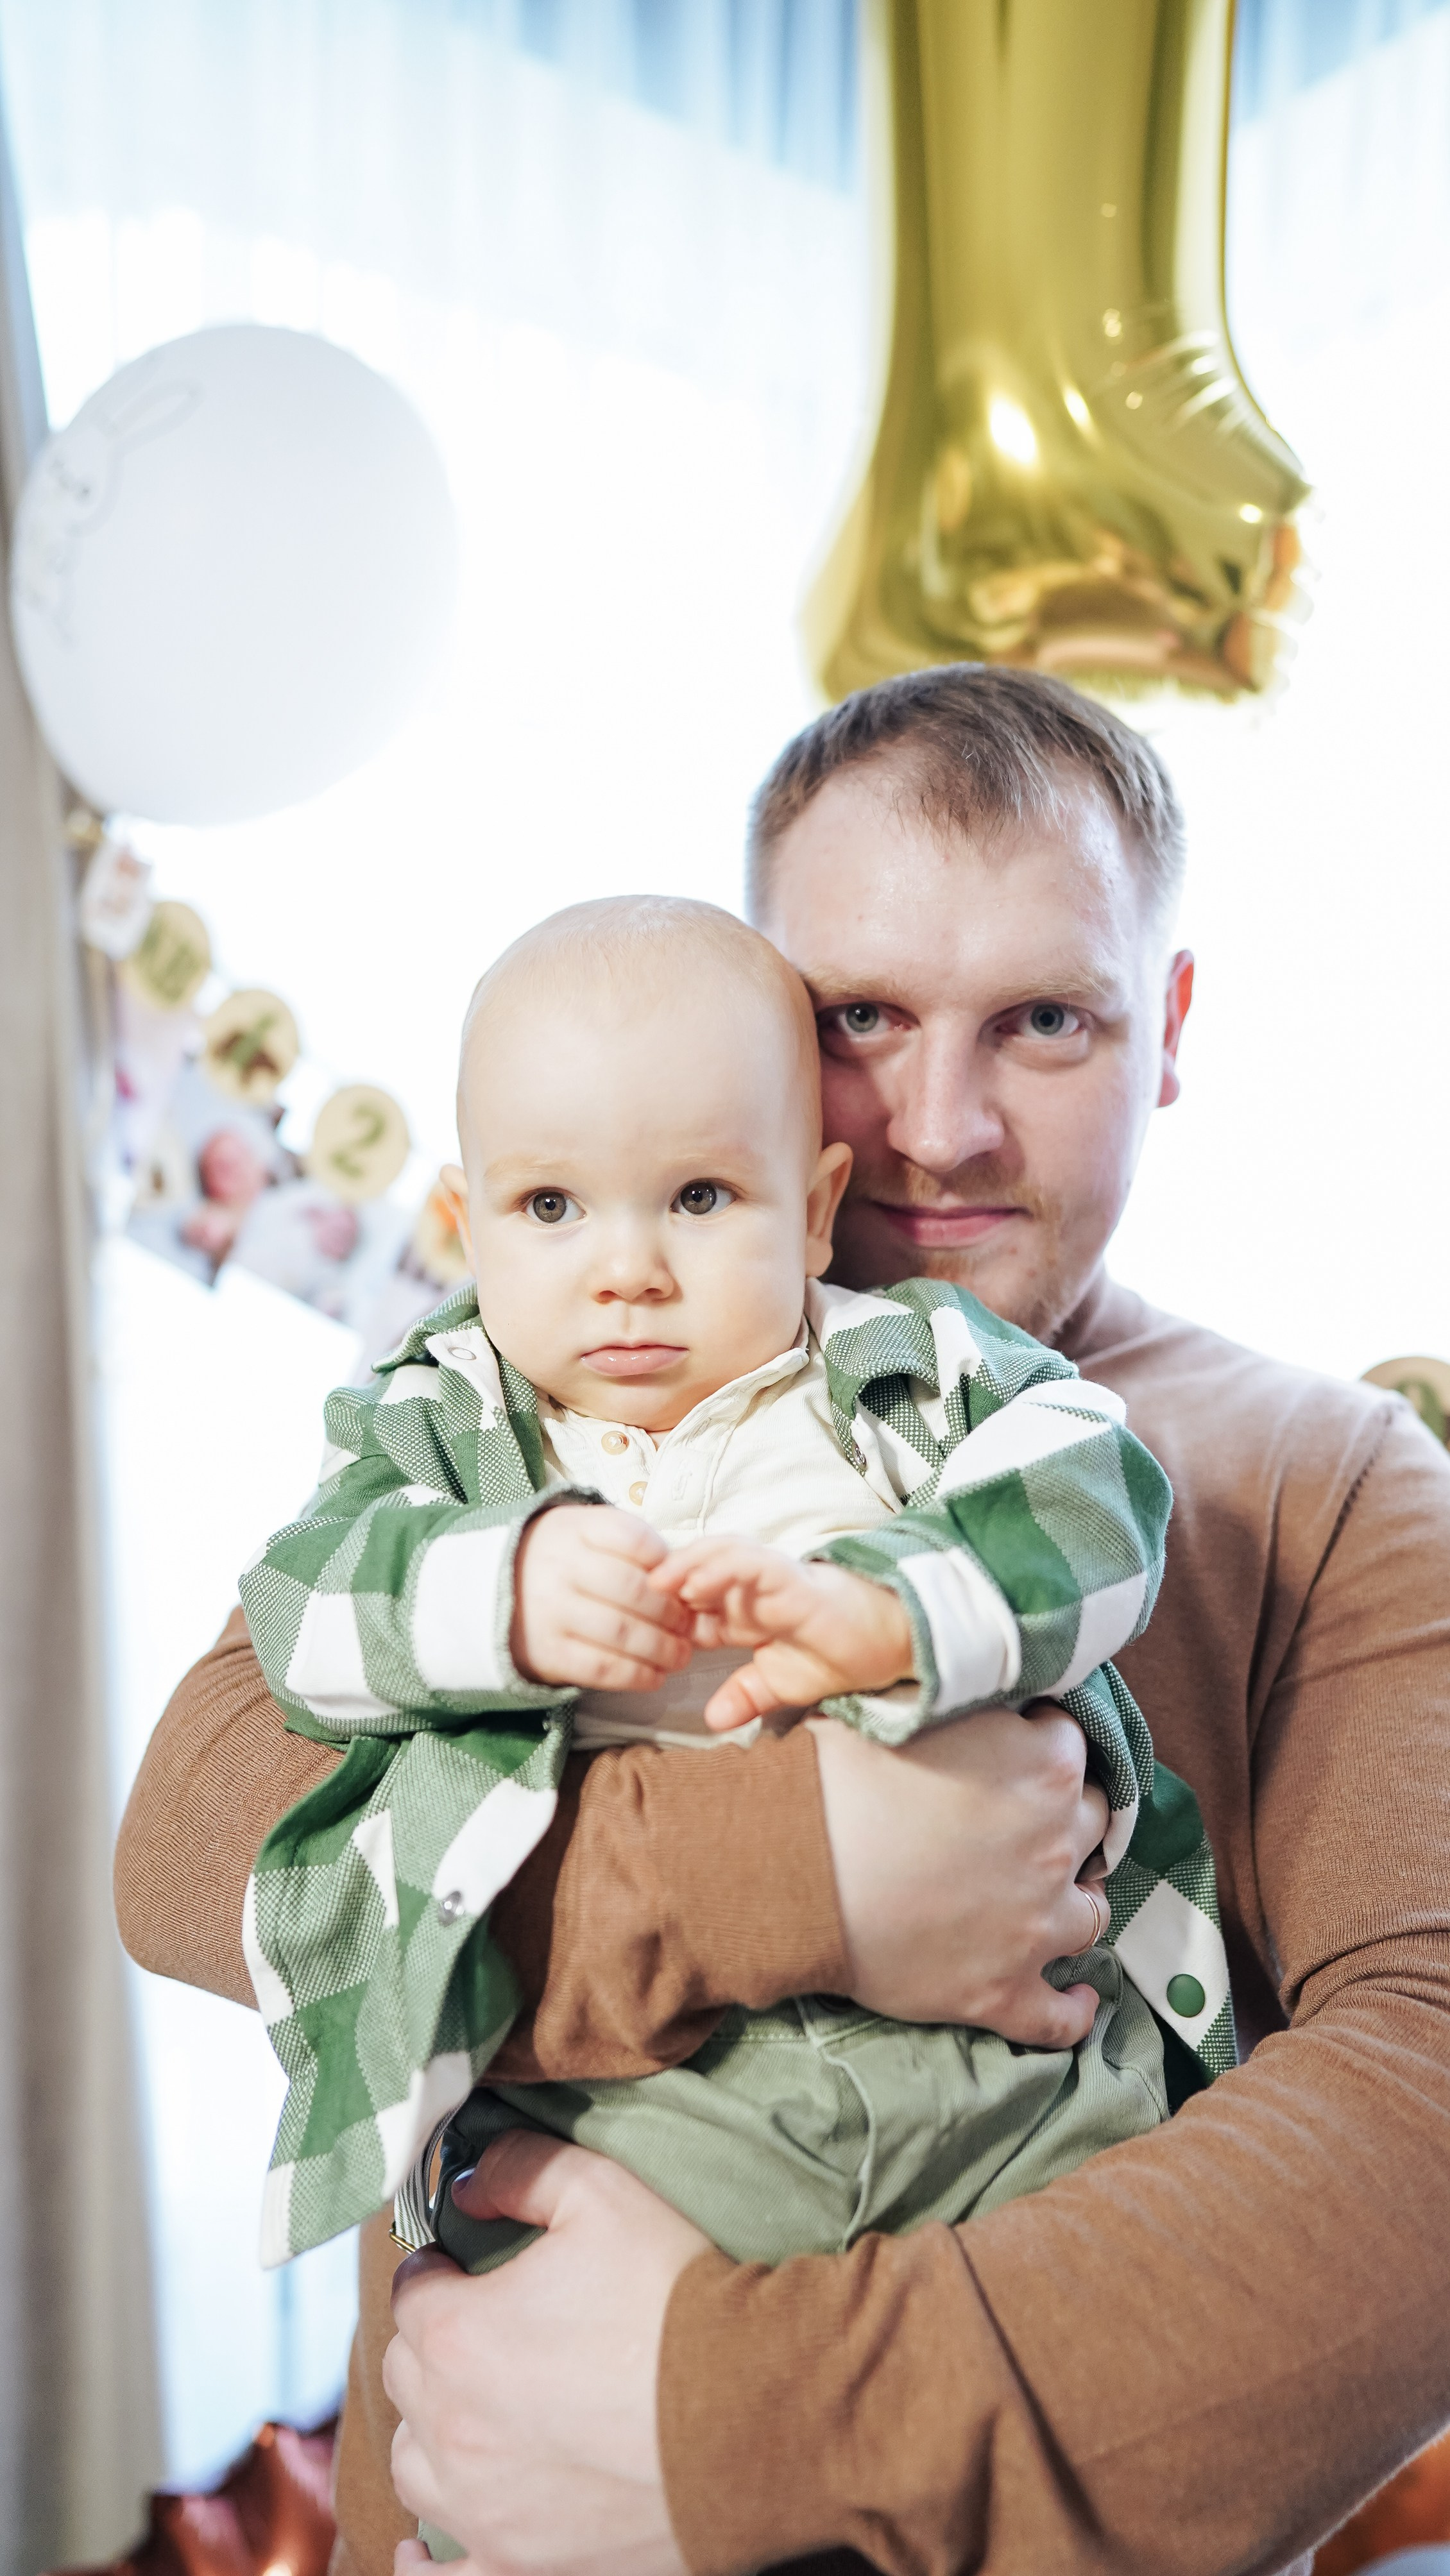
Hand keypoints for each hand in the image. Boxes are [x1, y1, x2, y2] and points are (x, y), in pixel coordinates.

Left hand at [386, 2130, 703, 2575]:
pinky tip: (424, 2551)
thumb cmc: (677, 2299)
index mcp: (458, 2337)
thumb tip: (464, 2183)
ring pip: (415, 2466)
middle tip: (494, 2329)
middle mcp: (451, 2431)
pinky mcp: (523, 2567)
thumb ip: (520, 2169)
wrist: (758, 2411)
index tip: (471, 2267)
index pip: (411, 2294)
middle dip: (438, 2345)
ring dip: (435, 2434)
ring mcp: (483, 2511)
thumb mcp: (601, 2193)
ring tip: (480, 2413)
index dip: (441, 2272)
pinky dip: (429, 2565)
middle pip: (408, 2378)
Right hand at [511, 1505, 692, 1692]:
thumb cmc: (564, 1562)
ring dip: (661, 1648)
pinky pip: (601, 1667)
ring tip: (680, 1655)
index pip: (633, 1539)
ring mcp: (550, 1611)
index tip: (682, 1582)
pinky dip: (636, 1675)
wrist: (496, 1593)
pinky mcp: (547, 1652)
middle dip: (671, 1612)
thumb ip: (632, 1548)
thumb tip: (685, 1579)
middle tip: (689, 1626)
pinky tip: (655, 1677)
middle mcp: (558, 1566)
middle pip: (632, 1589)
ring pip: (621, 1632)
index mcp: (574, 1529)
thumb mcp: (587, 1536)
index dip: (667, 1563)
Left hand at [652, 1538, 913, 1729]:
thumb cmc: (838, 1655)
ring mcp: (768, 1579)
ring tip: (654, 1582)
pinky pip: (748, 1563)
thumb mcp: (781, 1684)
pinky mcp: (790, 1576)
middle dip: (659, 1581)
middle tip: (626, 1595)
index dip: (657, 1616)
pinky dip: (718, 1568)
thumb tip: (712, 1721)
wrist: (888, 1644)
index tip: (626, 1631)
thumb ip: (746, 1696)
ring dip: (683, 1565)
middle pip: (694, 1571)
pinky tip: (694, 1583)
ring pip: (716, 1555)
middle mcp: (748, 1590)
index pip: (688, 1606)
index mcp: (741, 1613)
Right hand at [811, 1701, 1110, 2045]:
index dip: (1037, 1742)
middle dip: (1062, 1816)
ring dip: (1077, 1900)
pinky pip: (1059, 2016)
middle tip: (1020, 1818)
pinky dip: (1074, 2009)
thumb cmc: (833, 1776)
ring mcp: (1035, 1925)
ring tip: (1056, 1899)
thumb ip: (956, 1707)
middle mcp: (1055, 1843)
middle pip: (1089, 1822)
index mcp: (1041, 1765)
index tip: (1011, 1749)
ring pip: (1091, 1913)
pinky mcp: (1000, 1990)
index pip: (1069, 1741)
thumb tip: (961, 1699)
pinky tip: (1077, 1997)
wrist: (789, 1864)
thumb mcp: (901, 1707)